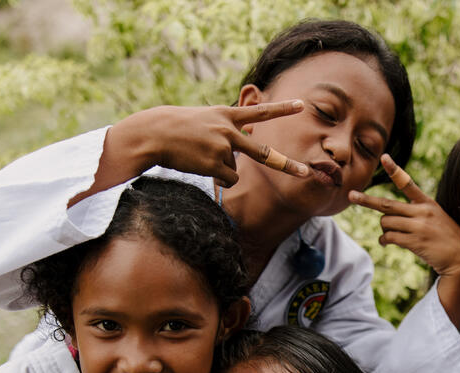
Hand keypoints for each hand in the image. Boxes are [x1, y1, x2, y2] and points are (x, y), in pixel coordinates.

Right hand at [110, 102, 310, 188]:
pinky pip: (226, 179)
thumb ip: (227, 129)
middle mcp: (229, 130)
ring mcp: (223, 147)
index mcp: (227, 115)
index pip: (260, 112)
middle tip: (306, 173)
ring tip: (200, 156)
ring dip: (221, 169)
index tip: (302, 106)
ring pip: (236, 170)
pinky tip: (200, 165)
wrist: (154, 133)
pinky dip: (216, 178)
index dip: (282, 109)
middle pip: (264, 154)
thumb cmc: (177, 127)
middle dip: (287, 165)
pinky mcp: (214, 163)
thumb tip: (243, 149)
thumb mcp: (205, 119)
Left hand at [349, 155, 459, 282]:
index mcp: (427, 203)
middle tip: (351, 195)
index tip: (384, 157)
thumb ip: (415, 213)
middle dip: (366, 200)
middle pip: (387, 204)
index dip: (394, 170)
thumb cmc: (448, 238)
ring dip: (384, 229)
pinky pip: (389, 237)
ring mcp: (418, 227)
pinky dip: (384, 239)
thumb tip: (386, 219)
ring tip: (390, 234)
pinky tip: (386, 242)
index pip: (408, 183)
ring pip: (386, 223)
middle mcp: (421, 212)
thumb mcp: (436, 218)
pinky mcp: (415, 241)